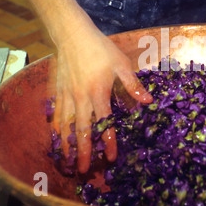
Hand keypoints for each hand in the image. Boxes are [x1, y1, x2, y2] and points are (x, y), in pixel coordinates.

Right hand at [51, 26, 152, 173]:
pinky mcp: (58, 91)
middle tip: (83, 169)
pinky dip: (57, 128)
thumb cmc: (100, 49)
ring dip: (67, 144)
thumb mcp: (121, 64)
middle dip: (83, 151)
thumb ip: (133, 85)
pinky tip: (57, 137)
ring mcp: (67, 95)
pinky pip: (57, 113)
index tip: (111, 157)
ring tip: (67, 160)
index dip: (108, 141)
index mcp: (98, 92)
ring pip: (66, 125)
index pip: (104, 123)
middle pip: (82, 130)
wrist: (73, 35)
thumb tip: (148, 101)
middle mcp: (81, 98)